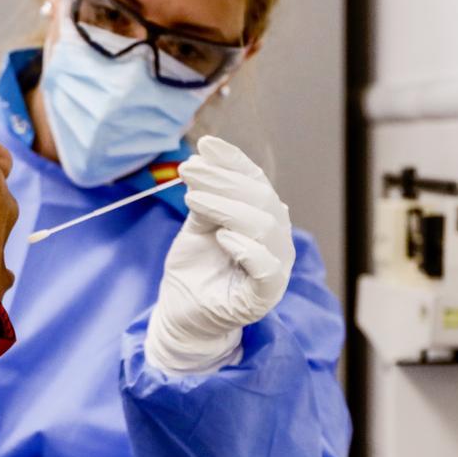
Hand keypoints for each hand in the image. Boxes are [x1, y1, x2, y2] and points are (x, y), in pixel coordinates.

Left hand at [144, 136, 294, 374]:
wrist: (181, 311)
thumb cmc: (194, 266)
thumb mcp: (196, 223)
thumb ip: (205, 197)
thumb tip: (202, 157)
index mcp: (263, 218)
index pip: (255, 182)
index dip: (233, 161)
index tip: (205, 145)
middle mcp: (276, 240)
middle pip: (261, 200)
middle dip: (222, 181)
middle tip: (188, 171)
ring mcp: (275, 268)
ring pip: (264, 228)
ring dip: (226, 207)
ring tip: (194, 199)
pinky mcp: (264, 297)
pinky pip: (267, 270)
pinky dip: (248, 249)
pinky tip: (223, 237)